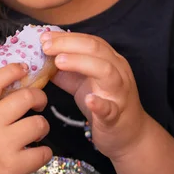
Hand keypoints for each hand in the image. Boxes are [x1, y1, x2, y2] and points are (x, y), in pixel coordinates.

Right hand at [0, 63, 52, 173]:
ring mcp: (1, 146)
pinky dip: (45, 151)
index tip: (24, 68)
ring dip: (43, 125)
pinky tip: (39, 151)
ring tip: (38, 129)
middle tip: (38, 103)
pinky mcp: (12, 167)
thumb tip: (0, 83)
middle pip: (24, 98)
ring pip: (37, 123)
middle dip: (39, 97)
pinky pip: (41, 153)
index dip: (12, 70)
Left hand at [41, 31, 150, 160]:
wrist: (131, 137)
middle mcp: (118, 71)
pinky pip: (111, 109)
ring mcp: (120, 93)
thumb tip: (42, 60)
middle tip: (46, 47)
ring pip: (106, 71)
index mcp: (110, 60)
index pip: (89, 40)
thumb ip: (66, 71)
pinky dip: (100, 103)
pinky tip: (89, 100)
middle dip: (68, 44)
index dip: (66, 37)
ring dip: (81, 63)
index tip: (45, 37)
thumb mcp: (83, 83)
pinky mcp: (117, 117)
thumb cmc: (105, 103)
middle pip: (96, 49)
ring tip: (59, 62)